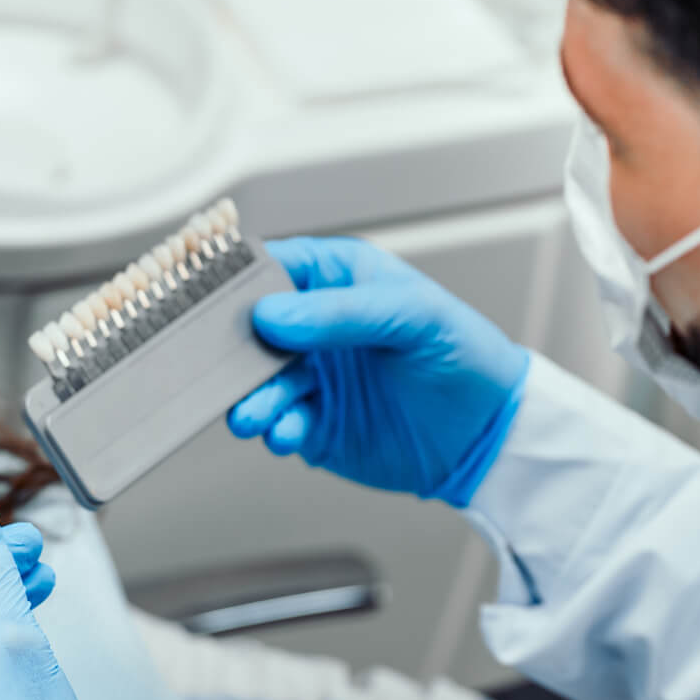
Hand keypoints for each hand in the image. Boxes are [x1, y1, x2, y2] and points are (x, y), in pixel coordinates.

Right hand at [228, 237, 529, 505]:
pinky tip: (290, 431)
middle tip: (220, 368)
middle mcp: (313, 325)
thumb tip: (274, 314)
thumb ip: (342, 312)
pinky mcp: (314, 423)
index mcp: (334, 277)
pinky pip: (278, 422)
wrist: (488, 433)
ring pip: (256, 381)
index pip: (268, 266)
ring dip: (250, 398)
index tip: (211, 301)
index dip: (235, 281)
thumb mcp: (413, 315)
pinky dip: (276, 429)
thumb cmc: (465, 354)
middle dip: (229, 350)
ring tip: (255, 412)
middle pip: (247, 329)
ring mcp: (312, 375)